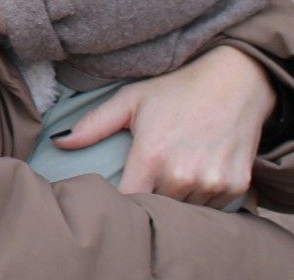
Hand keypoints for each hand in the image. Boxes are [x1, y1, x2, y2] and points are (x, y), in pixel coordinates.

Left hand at [54, 45, 272, 207]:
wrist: (236, 82)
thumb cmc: (177, 89)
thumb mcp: (132, 100)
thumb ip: (93, 125)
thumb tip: (57, 142)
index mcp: (151, 156)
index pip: (127, 202)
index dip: (121, 201)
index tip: (119, 193)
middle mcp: (181, 175)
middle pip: (157, 208)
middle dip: (151, 196)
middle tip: (152, 174)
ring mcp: (211, 183)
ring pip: (186, 211)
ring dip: (179, 198)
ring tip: (179, 168)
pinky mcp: (235, 187)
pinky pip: (214, 208)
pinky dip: (205, 196)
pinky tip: (202, 171)